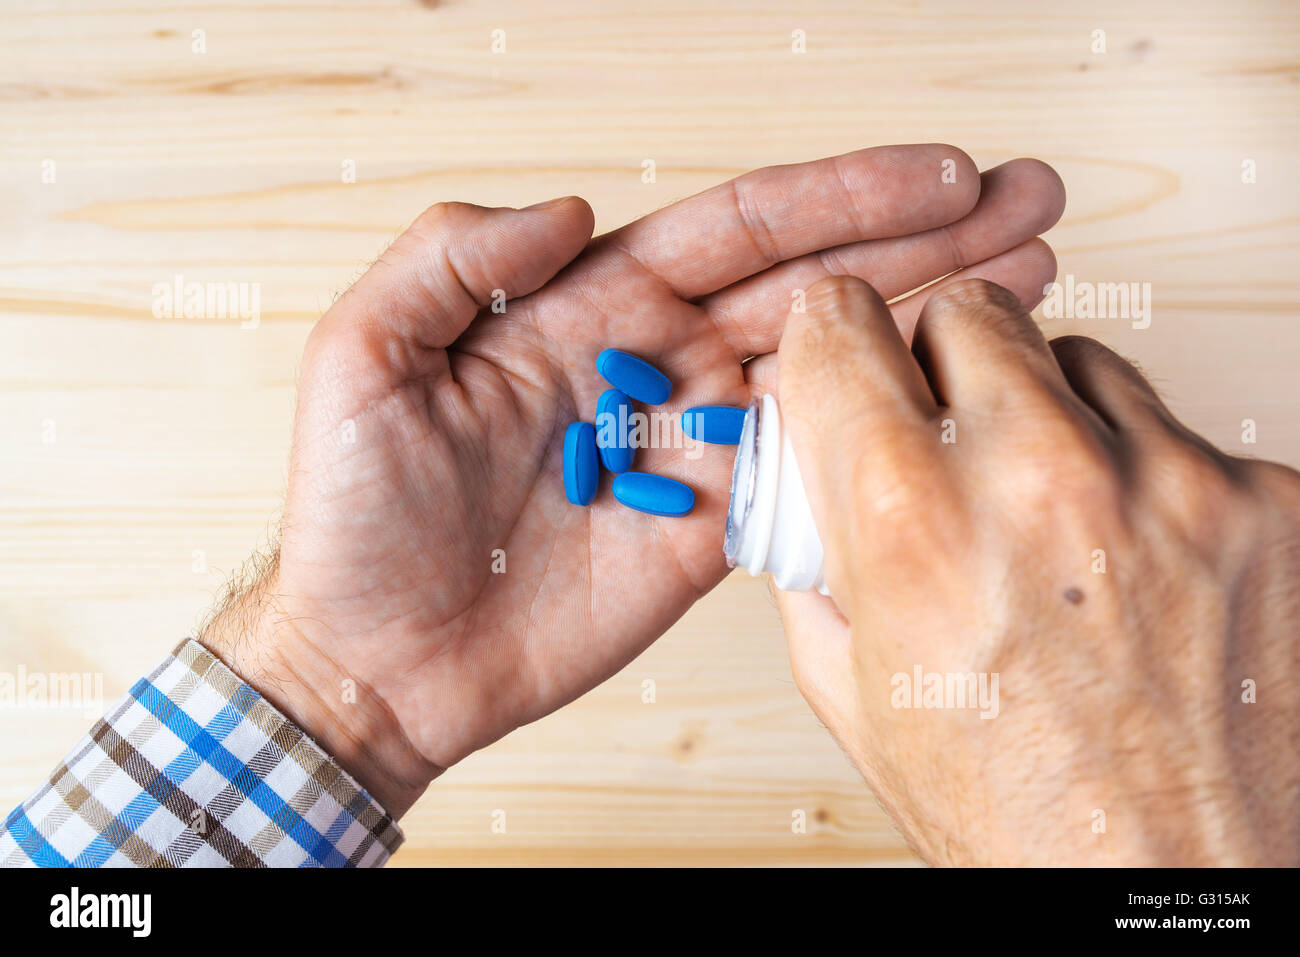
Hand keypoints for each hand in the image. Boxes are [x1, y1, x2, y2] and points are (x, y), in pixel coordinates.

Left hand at [201, 146, 1065, 816]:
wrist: (378, 657)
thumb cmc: (353, 516)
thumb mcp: (364, 360)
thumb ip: (453, 260)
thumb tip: (571, 209)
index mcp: (586, 309)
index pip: (736, 230)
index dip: (841, 197)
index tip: (937, 174)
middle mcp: (654, 363)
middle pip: (814, 282)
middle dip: (924, 239)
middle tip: (1027, 201)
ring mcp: (690, 446)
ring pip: (832, 364)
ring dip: (929, 317)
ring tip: (1030, 273)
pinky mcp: (709, 527)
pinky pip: (809, 468)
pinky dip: (884, 428)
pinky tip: (952, 388)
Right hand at [776, 275, 1299, 864]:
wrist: (1174, 889)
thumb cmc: (1020, 817)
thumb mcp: (855, 692)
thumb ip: (816, 559)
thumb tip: (812, 475)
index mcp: (913, 523)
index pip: (842, 328)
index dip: (832, 335)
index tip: (844, 343)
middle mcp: (1041, 477)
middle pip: (971, 310)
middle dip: (943, 359)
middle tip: (950, 430)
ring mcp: (1169, 480)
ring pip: (1082, 360)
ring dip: (1051, 414)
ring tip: (1051, 513)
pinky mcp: (1264, 498)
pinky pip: (1178, 434)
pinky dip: (1145, 476)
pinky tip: (1132, 558)